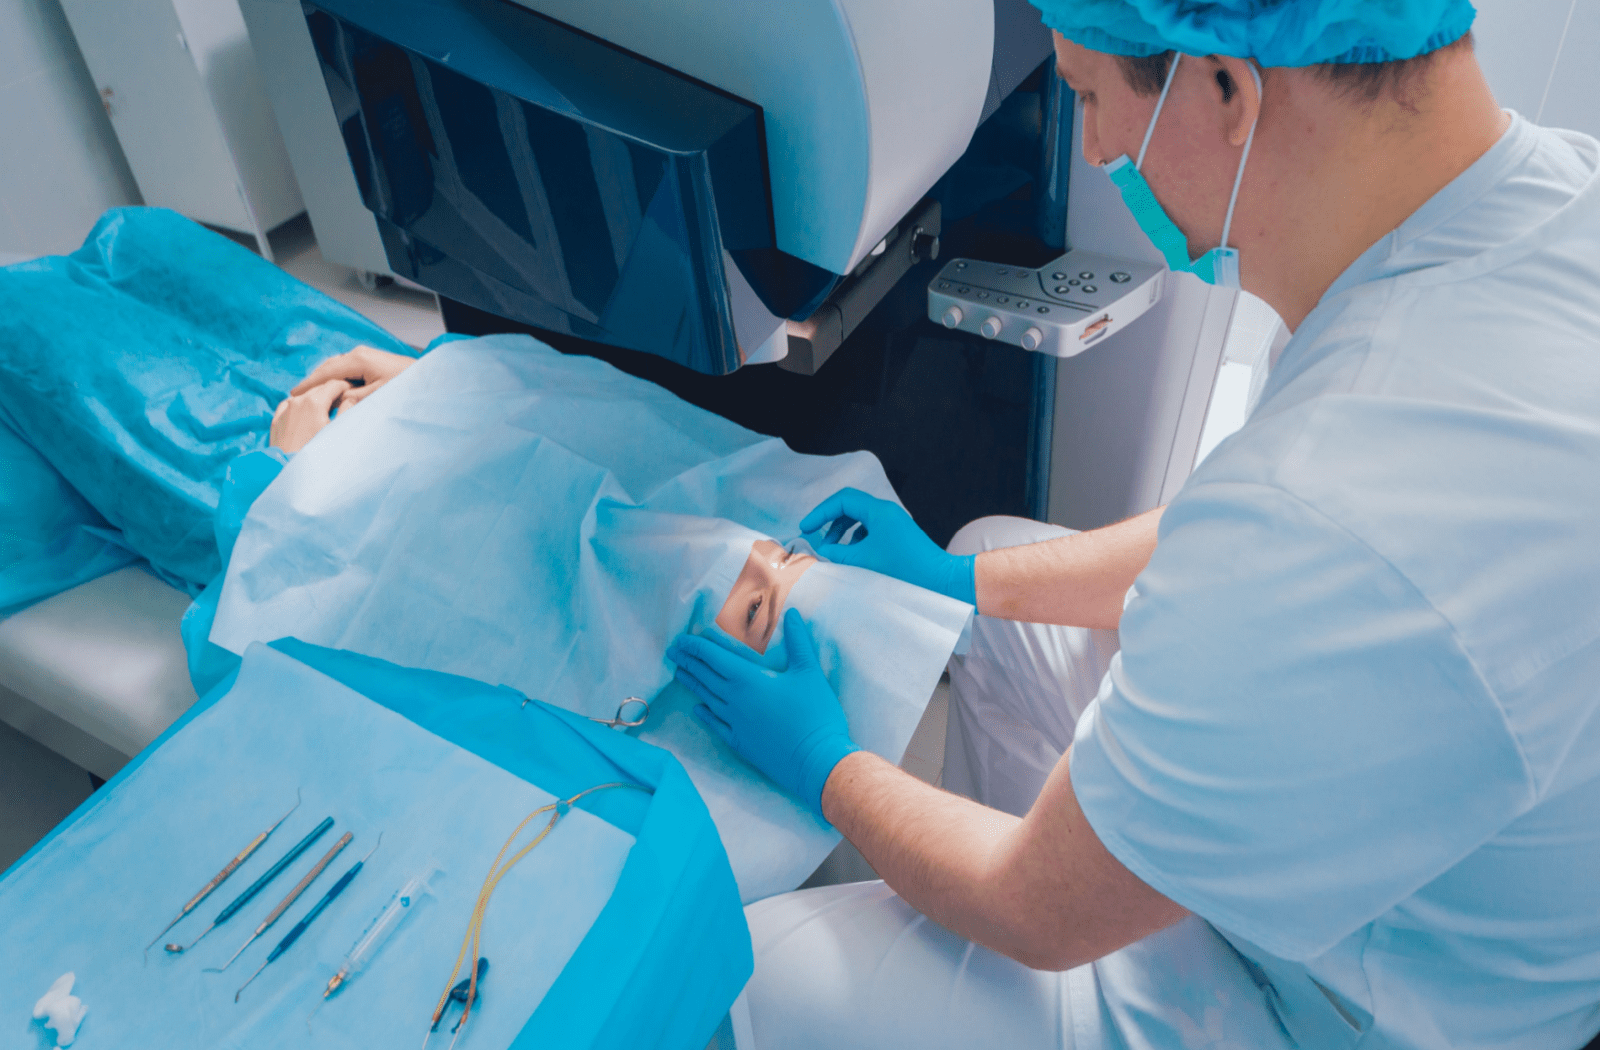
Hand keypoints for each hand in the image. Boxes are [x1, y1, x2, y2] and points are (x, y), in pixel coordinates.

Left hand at [270, 378, 349, 452]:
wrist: (291, 471)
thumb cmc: (319, 455)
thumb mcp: (338, 432)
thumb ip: (347, 410)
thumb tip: (350, 398)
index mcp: (315, 402)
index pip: (334, 384)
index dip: (346, 387)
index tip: (352, 393)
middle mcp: (298, 401)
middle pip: (319, 388)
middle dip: (331, 392)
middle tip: (342, 401)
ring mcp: (285, 410)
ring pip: (303, 395)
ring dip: (315, 398)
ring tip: (325, 409)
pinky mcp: (276, 421)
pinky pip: (289, 404)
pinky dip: (299, 405)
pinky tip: (304, 413)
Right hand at [292, 344, 414, 408]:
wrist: (430, 378)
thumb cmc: (406, 387)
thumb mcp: (377, 396)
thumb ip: (353, 398)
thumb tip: (335, 400)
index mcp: (358, 360)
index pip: (325, 373)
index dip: (308, 384)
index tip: (293, 395)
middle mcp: (358, 353)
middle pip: (327, 367)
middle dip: (313, 381)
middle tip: (297, 396)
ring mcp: (365, 355)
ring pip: (336, 366)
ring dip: (324, 378)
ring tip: (311, 393)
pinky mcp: (371, 360)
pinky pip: (346, 368)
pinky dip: (335, 377)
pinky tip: (332, 387)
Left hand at [668, 608, 859, 818]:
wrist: (816, 761)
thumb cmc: (815, 714)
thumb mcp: (810, 672)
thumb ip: (799, 641)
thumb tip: (792, 613)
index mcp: (748, 680)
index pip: (714, 658)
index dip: (695, 647)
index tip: (680, 640)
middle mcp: (735, 700)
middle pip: (705, 677)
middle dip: (688, 662)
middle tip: (673, 652)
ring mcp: (735, 723)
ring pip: (707, 699)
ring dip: (693, 684)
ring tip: (679, 674)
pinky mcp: (740, 742)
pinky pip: (715, 725)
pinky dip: (704, 715)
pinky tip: (698, 709)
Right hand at [800, 488, 975, 604]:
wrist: (941, 582)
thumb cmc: (904, 570)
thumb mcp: (862, 562)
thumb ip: (836, 554)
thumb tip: (818, 551)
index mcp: (879, 511)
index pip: (842, 500)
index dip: (820, 512)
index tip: (806, 529)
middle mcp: (887, 513)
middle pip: (850, 508)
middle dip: (830, 523)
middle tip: (816, 540)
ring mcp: (894, 525)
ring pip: (860, 521)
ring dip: (842, 534)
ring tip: (833, 552)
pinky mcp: (898, 538)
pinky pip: (871, 534)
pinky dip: (856, 543)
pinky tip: (853, 559)